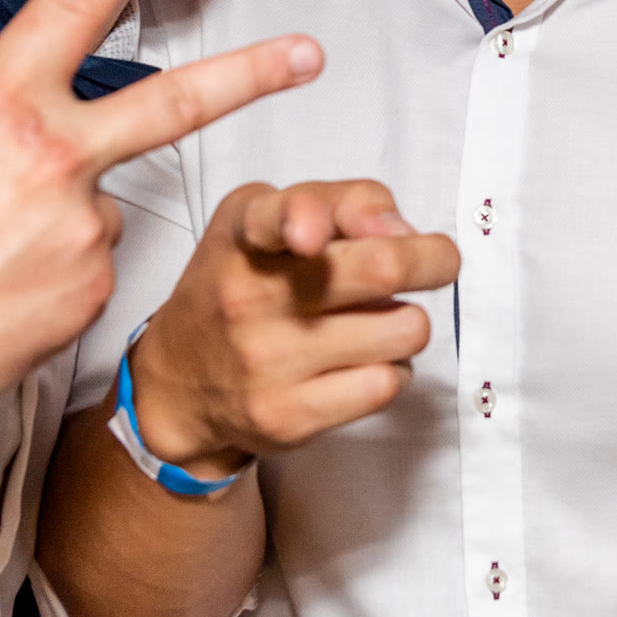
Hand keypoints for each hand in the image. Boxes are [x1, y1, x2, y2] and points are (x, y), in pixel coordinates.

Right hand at [0, 0, 322, 487]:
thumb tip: (17, 122)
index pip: (72, 5)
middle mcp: (53, 163)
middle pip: (174, 103)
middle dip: (253, 74)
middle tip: (309, 54)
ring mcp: (80, 235)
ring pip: (98, 204)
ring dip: (55, 219)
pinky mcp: (88, 296)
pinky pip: (86, 265)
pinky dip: (50, 272)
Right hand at [130, 179, 460, 466]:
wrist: (179, 382)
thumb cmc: (240, 286)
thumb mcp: (265, 217)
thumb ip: (341, 201)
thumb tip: (404, 232)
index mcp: (244, 233)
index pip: (271, 217)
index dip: (302, 220)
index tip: (311, 237)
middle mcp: (249, 296)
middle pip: (380, 268)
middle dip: (432, 259)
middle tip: (437, 261)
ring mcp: (268, 361)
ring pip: (403, 329)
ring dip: (407, 321)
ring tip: (376, 320)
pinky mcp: (288, 416)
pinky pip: (388, 383)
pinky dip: (393, 368)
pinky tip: (363, 362)